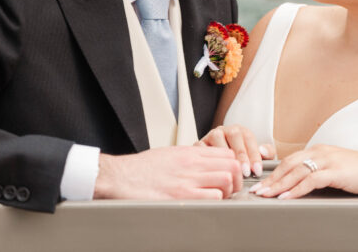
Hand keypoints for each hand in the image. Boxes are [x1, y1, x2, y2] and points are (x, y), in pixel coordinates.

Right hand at [95, 145, 242, 199]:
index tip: (230, 175)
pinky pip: (213, 197)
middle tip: (229, 189)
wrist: (121, 177)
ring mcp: (188, 180)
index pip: (227, 153)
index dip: (233, 165)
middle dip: (236, 179)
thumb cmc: (142, 168)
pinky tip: (207, 204)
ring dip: (228, 191)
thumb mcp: (170, 154)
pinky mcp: (182, 197)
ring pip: (227, 180)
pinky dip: (216, 201)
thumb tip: (204, 164)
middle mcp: (192, 164)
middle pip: (232, 166)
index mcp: (190, 152)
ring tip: (219, 198)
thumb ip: (189, 157)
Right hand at [196, 124, 273, 176]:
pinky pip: (202, 149)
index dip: (254, 154)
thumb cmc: (238, 161)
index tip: (257, 170)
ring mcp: (210, 136)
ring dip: (225, 156)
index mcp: (239, 131)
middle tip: (246, 172)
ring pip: (217, 139)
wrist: (213, 164)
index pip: (248, 138)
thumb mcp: (255, 156)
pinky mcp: (198, 145)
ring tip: (232, 172)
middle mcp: (224, 131)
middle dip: (241, 155)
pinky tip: (215, 172)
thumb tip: (264, 151)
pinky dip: (209, 160)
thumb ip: (266, 153)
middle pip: (233, 135)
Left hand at [250, 145, 357, 198]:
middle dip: (271, 178)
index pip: (290, 160)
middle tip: (258, 190)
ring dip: (279, 184)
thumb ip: (320, 173)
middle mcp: (321, 152)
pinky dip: (296, 189)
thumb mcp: (337, 169)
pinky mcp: (335, 171)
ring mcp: (328, 160)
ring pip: (296, 171)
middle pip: (288, 164)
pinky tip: (287, 197)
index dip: (275, 172)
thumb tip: (304, 185)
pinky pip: (311, 180)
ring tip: (267, 195)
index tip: (264, 184)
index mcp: (319, 150)